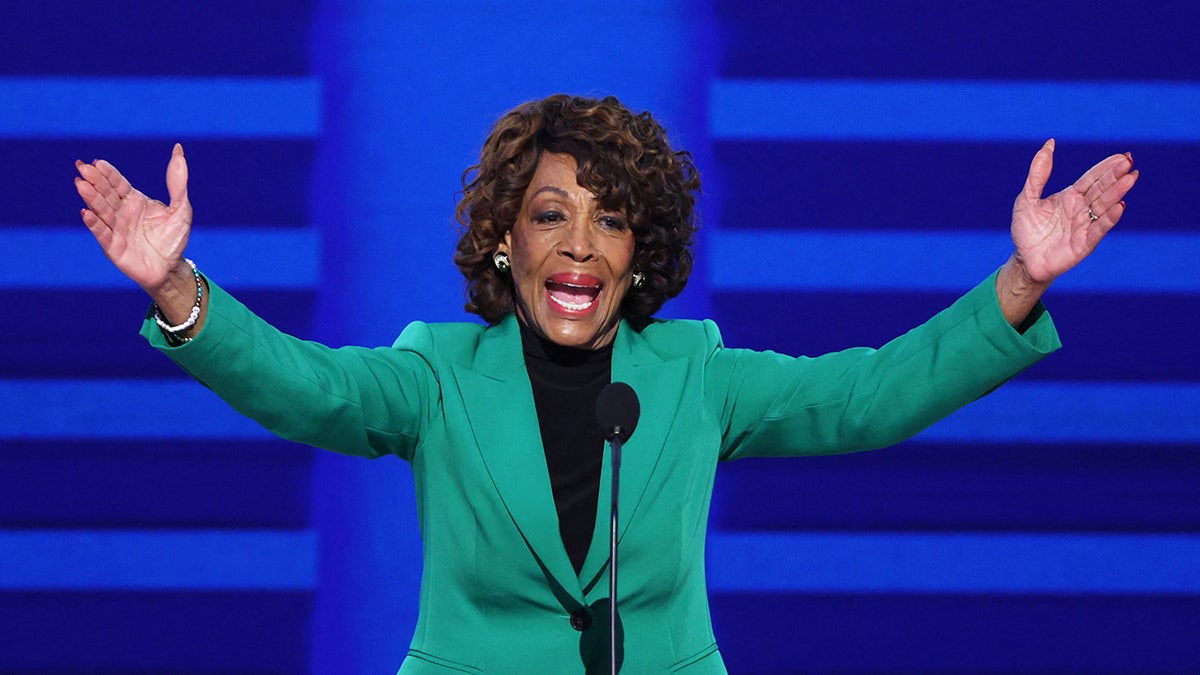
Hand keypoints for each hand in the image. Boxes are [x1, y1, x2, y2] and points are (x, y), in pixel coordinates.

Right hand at [74, 143, 192, 293]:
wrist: (172, 268)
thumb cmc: (174, 237)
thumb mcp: (181, 207)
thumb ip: (177, 181)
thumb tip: (178, 148)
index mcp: (134, 200)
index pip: (118, 183)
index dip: (108, 173)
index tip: (97, 162)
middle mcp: (121, 213)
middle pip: (106, 194)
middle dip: (94, 181)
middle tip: (82, 167)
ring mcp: (115, 229)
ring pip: (101, 211)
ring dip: (91, 198)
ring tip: (81, 184)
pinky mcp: (113, 248)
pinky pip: (102, 234)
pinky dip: (94, 224)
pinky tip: (85, 212)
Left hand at [1010, 139, 1138, 284]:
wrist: (1025, 260)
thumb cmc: (1026, 229)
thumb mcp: (1027, 198)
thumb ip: (1038, 173)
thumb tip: (1049, 143)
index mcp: (1071, 196)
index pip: (1091, 178)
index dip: (1106, 167)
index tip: (1122, 155)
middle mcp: (1082, 209)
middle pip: (1101, 190)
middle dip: (1115, 176)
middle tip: (1129, 162)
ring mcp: (1085, 226)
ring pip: (1104, 206)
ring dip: (1117, 193)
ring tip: (1130, 179)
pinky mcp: (1085, 244)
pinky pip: (1099, 229)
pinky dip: (1110, 218)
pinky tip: (1121, 206)